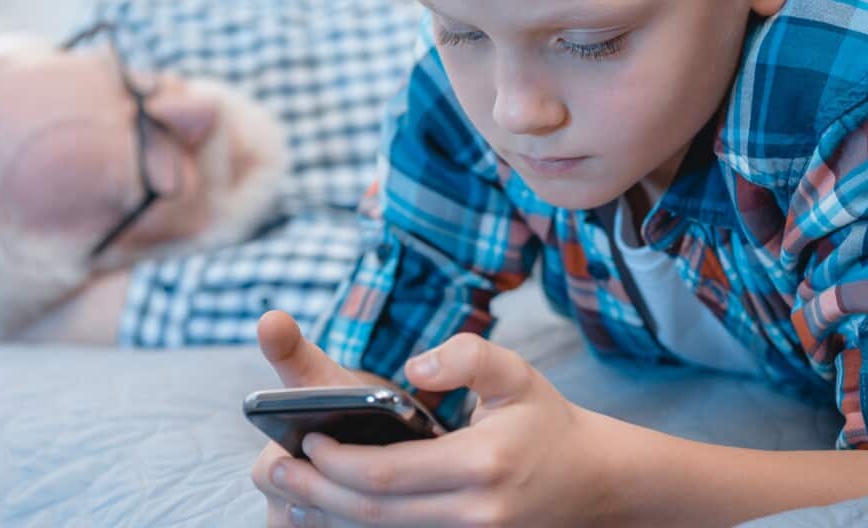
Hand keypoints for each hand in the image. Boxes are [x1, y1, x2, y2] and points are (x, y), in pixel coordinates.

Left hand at [260, 331, 628, 526]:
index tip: (306, 440)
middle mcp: (475, 513)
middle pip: (374, 513)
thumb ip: (467, 356)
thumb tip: (413, 369)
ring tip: (290, 495)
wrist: (594, 481)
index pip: (387, 474)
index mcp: (481, 465)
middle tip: (273, 473)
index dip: (337, 462)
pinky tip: (333, 512)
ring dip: (331, 517)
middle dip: (317, 494)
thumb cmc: (547, 422)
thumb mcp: (518, 373)